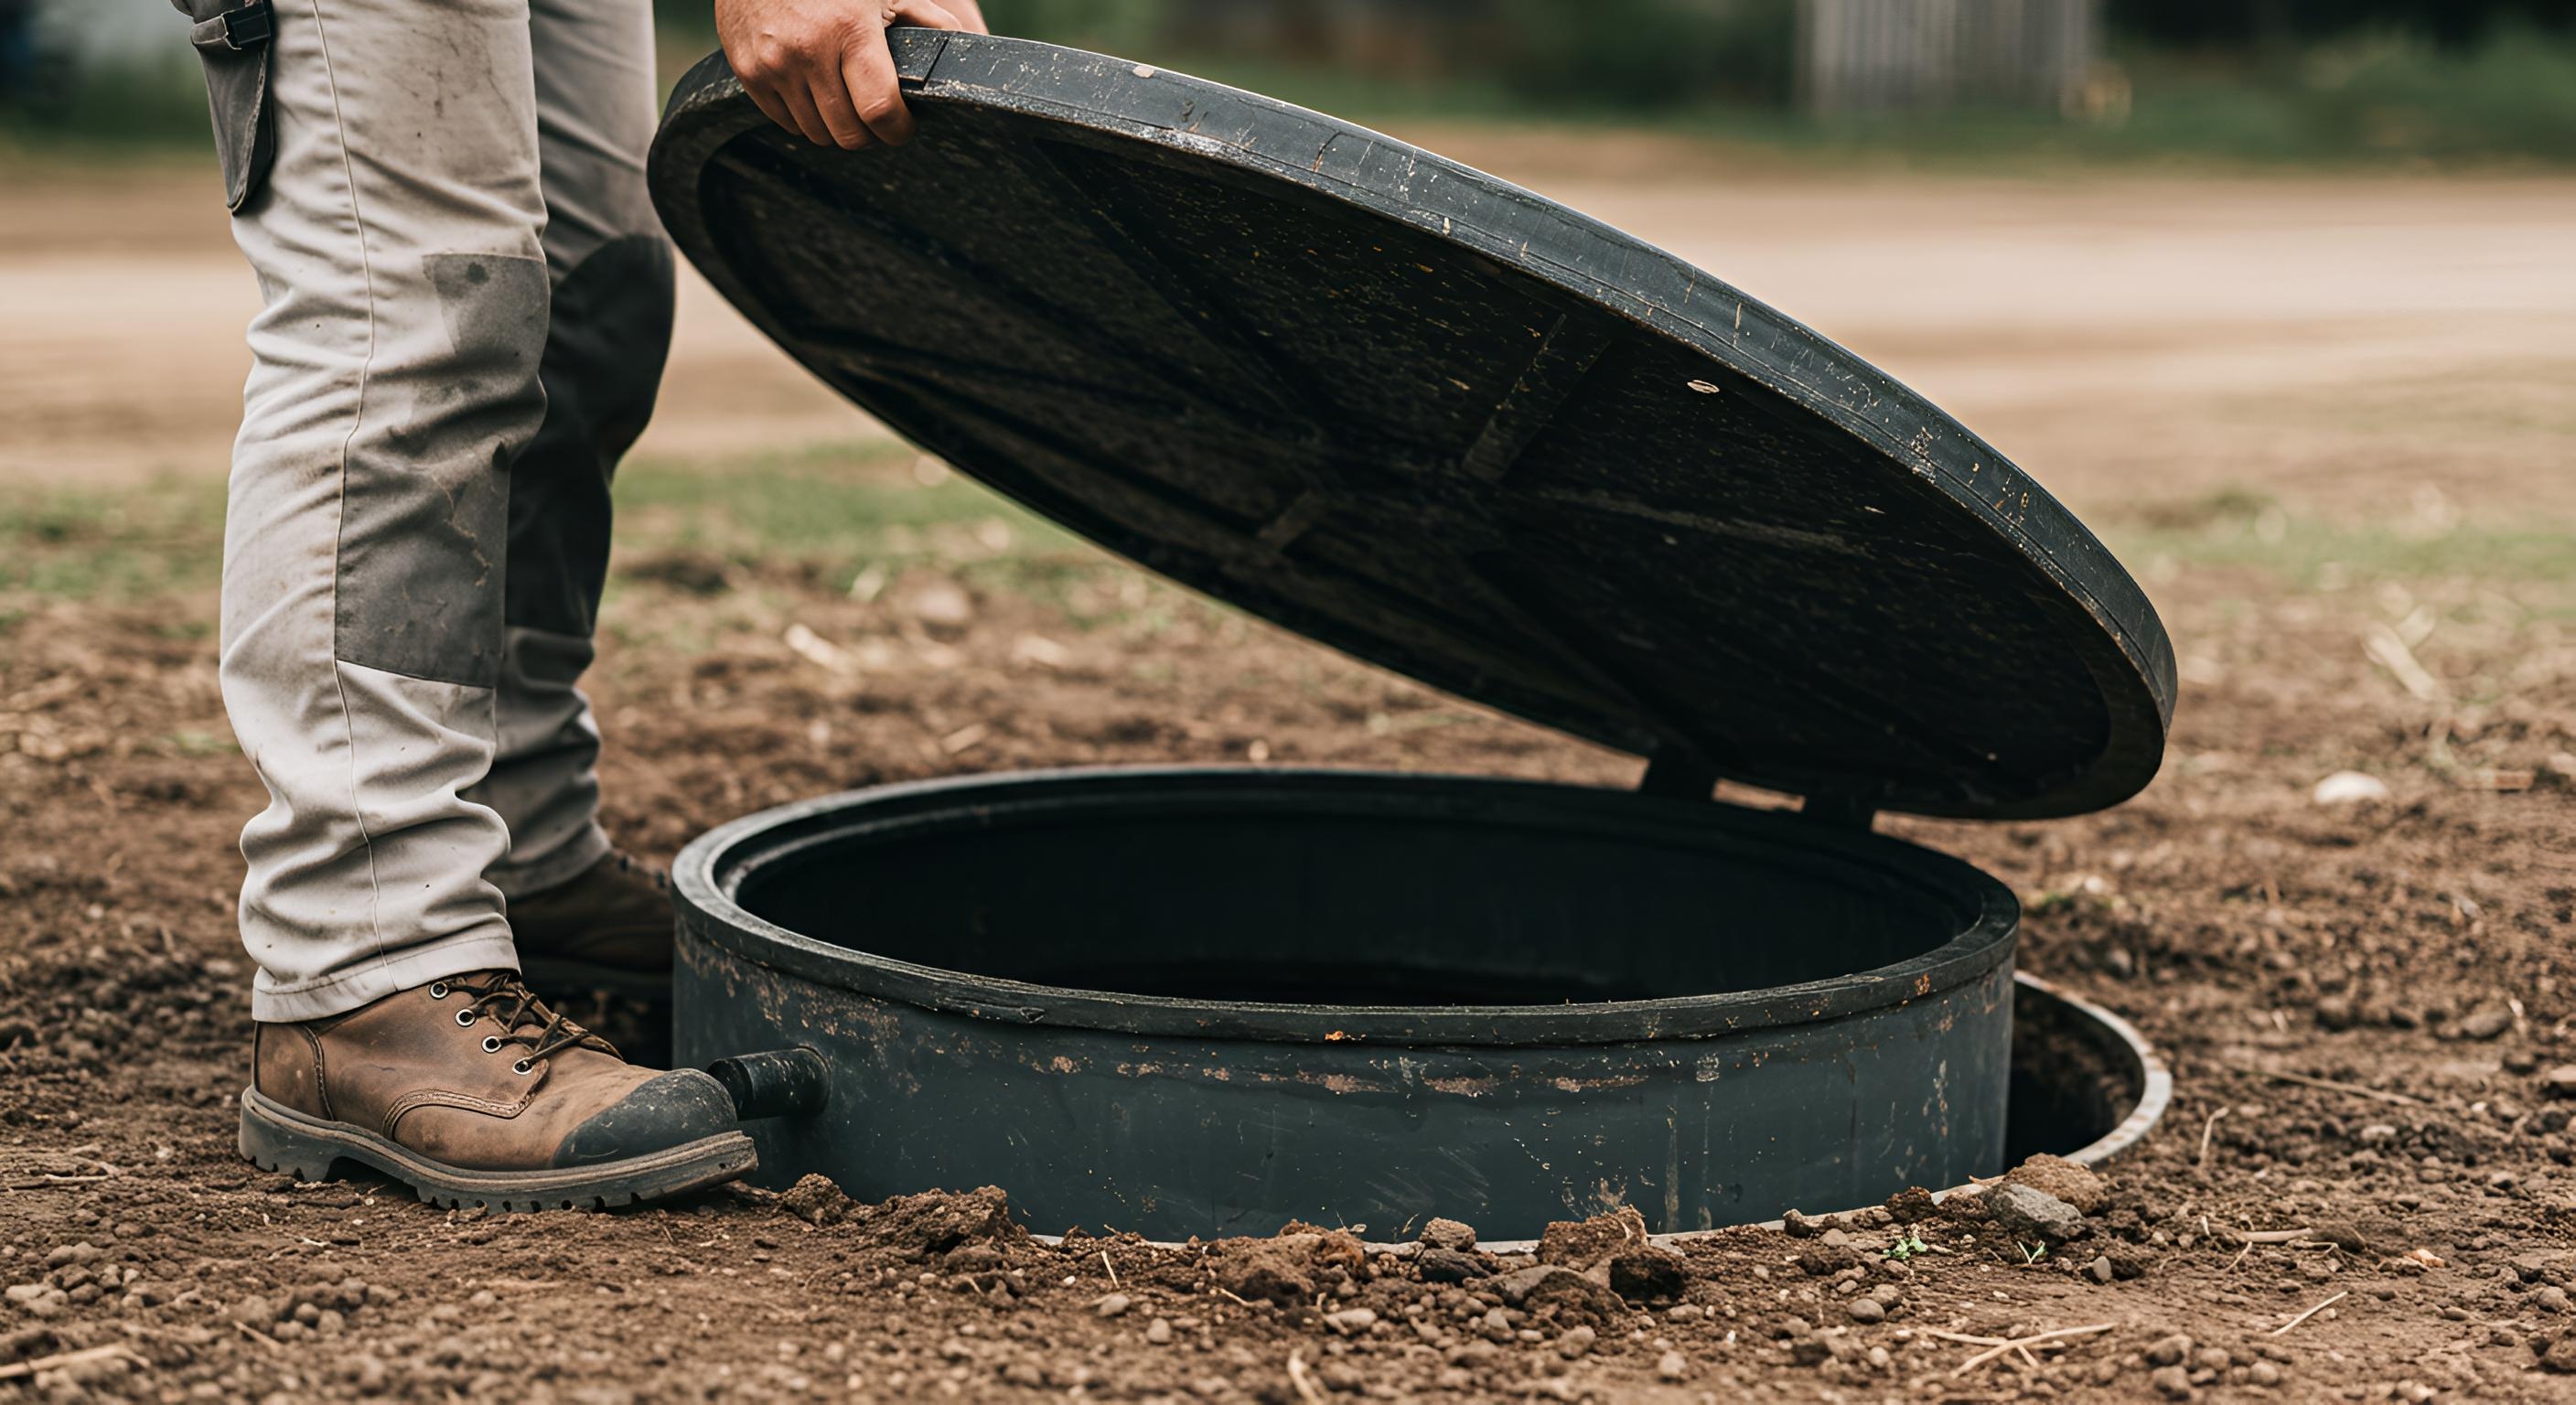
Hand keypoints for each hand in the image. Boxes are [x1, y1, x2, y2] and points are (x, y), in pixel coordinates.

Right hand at [715, 0, 988, 149]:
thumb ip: (923, 18)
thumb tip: (961, 45)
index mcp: (849, 29)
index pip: (879, 110)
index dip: (898, 130)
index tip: (904, 126)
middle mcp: (808, 51)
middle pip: (848, 133)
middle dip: (870, 134)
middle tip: (877, 118)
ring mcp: (774, 64)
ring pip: (817, 133)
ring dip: (837, 128)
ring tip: (847, 103)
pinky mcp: (749, 73)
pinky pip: (786, 122)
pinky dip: (805, 118)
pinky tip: (816, 93)